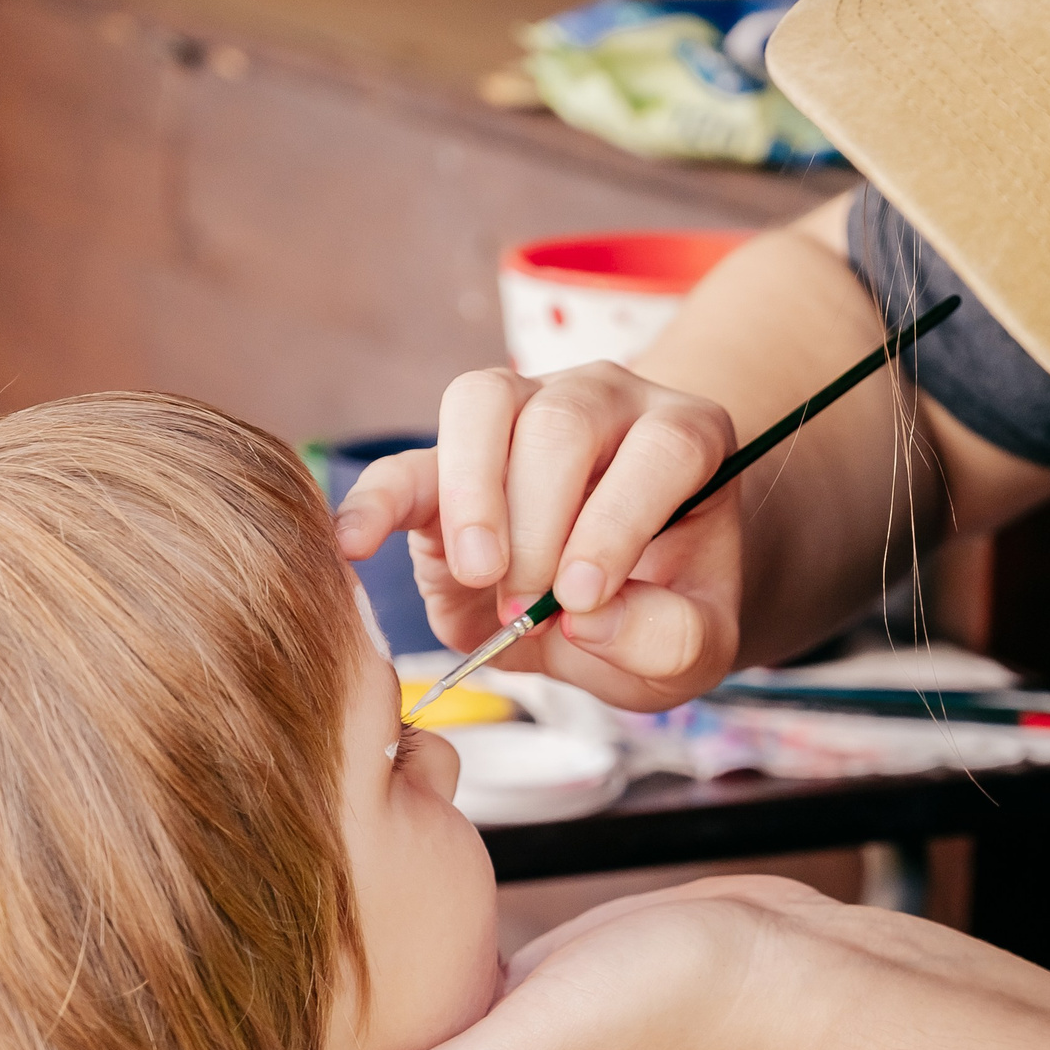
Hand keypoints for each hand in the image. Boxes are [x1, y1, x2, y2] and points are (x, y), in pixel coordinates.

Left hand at [308, 875, 857, 1049]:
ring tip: (283, 925)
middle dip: (299, 1038)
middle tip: (226, 966)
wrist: (782, 973)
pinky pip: (456, 963)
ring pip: (405, 1014)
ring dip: (352, 985)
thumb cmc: (667, 1009)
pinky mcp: (545, 969)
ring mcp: (514, 1021)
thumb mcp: (531, 1049)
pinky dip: (414, 942)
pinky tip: (392, 895)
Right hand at [332, 363, 743, 710]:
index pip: (662, 450)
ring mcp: (525, 416)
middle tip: (531, 610)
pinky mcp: (452, 459)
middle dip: (540, 524)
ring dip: (473, 494)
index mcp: (686, 440)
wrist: (615, 607)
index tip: (584, 596)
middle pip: (563, 422)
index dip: (618, 520)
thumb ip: (668, 637)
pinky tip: (354, 544)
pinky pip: (408, 461)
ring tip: (478, 574)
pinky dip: (376, 498)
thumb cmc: (665, 611)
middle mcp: (607, 405)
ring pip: (484, 403)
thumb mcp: (696, 645)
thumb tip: (589, 617)